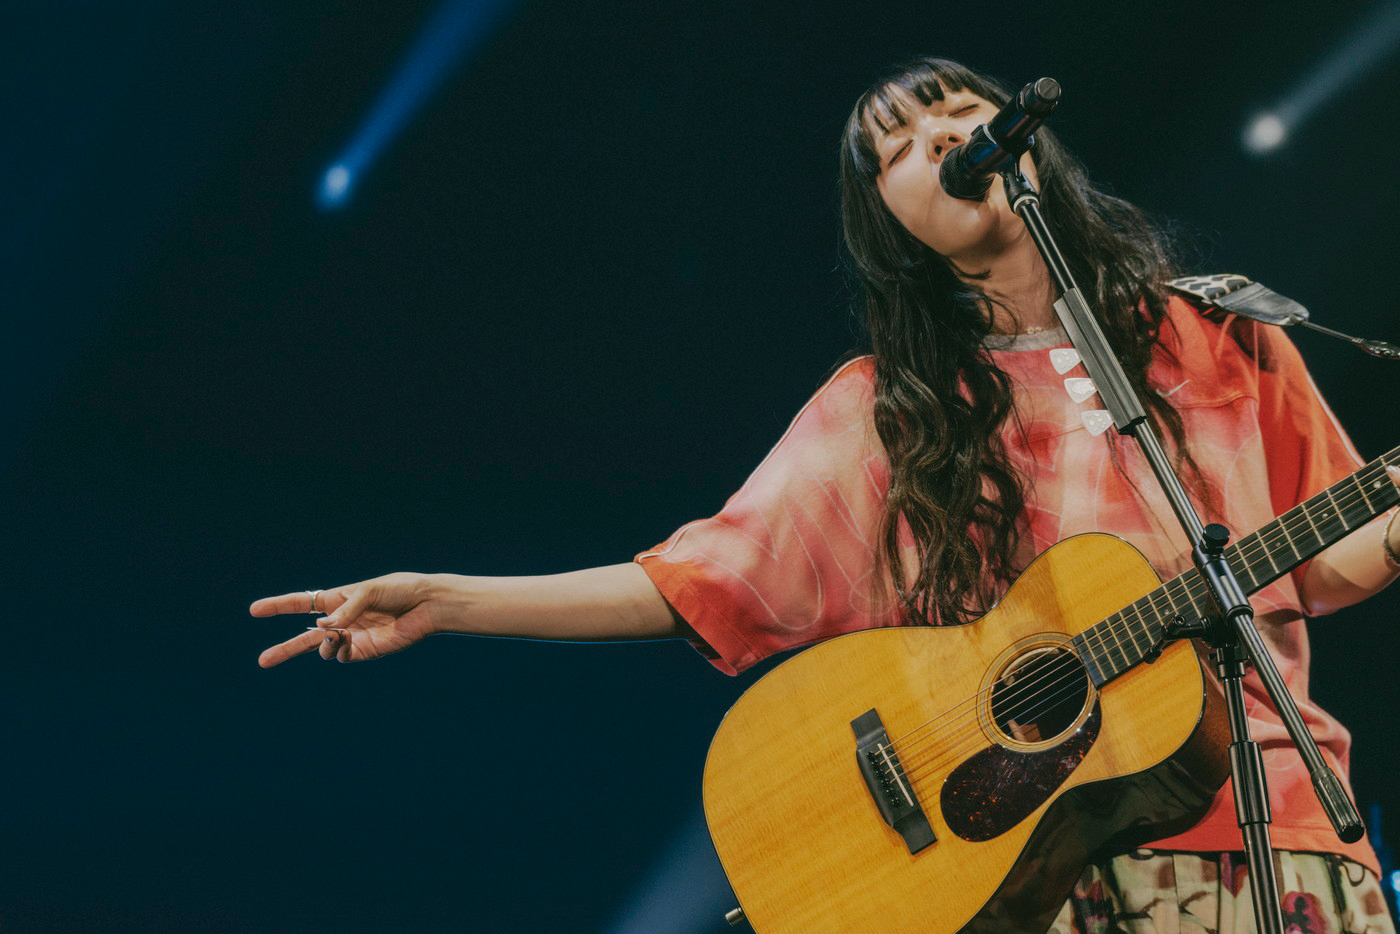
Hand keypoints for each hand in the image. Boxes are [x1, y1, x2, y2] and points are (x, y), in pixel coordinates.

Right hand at [252, 573, 450, 666]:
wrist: (426, 605)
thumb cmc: (400, 590)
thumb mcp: (370, 591)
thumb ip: (345, 609)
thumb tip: (321, 627)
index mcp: (338, 599)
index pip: (302, 603)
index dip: (278, 606)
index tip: (254, 609)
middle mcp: (341, 620)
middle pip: (304, 637)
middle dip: (284, 649)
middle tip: (262, 661)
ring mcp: (352, 637)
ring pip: (322, 649)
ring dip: (322, 643)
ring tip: (336, 634)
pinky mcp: (365, 651)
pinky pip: (342, 656)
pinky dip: (339, 649)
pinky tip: (348, 639)